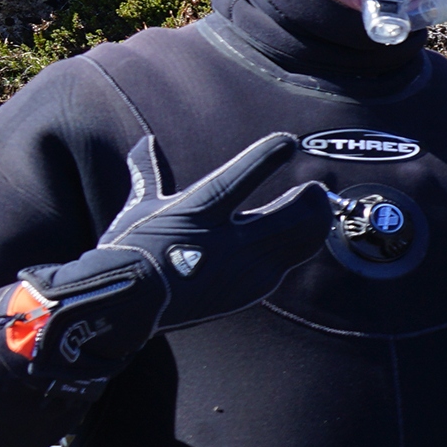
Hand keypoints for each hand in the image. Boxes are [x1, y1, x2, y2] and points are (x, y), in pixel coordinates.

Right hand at [31, 134, 331, 348]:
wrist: (127, 305)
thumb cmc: (132, 249)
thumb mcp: (140, 208)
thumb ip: (151, 172)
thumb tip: (145, 141)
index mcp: (197, 212)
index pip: (239, 179)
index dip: (266, 158)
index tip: (289, 141)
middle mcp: (224, 241)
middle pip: (288, 216)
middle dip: (311, 199)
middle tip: (315, 188)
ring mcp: (241, 269)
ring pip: (297, 241)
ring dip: (315, 222)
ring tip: (319, 208)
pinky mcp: (250, 290)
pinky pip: (287, 264)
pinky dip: (299, 247)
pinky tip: (303, 237)